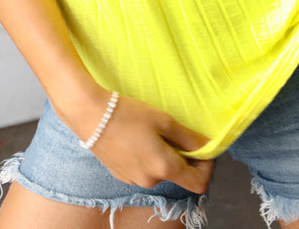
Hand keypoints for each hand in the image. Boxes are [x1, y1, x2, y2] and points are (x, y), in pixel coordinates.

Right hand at [61, 90, 213, 192]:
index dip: (206, 167)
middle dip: (181, 156)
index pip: (198, 183)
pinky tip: (136, 137)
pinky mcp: (121, 174)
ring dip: (162, 155)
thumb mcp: (163, 120)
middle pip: (177, 174)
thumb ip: (188, 137)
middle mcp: (150, 180)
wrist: (90, 115)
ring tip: (151, 130)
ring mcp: (133, 180)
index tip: (203, 148)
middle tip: (174, 131)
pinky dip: (146, 156)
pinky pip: (142, 169)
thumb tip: (208, 145)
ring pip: (158, 170)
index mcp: (164, 167)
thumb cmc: (128, 114)